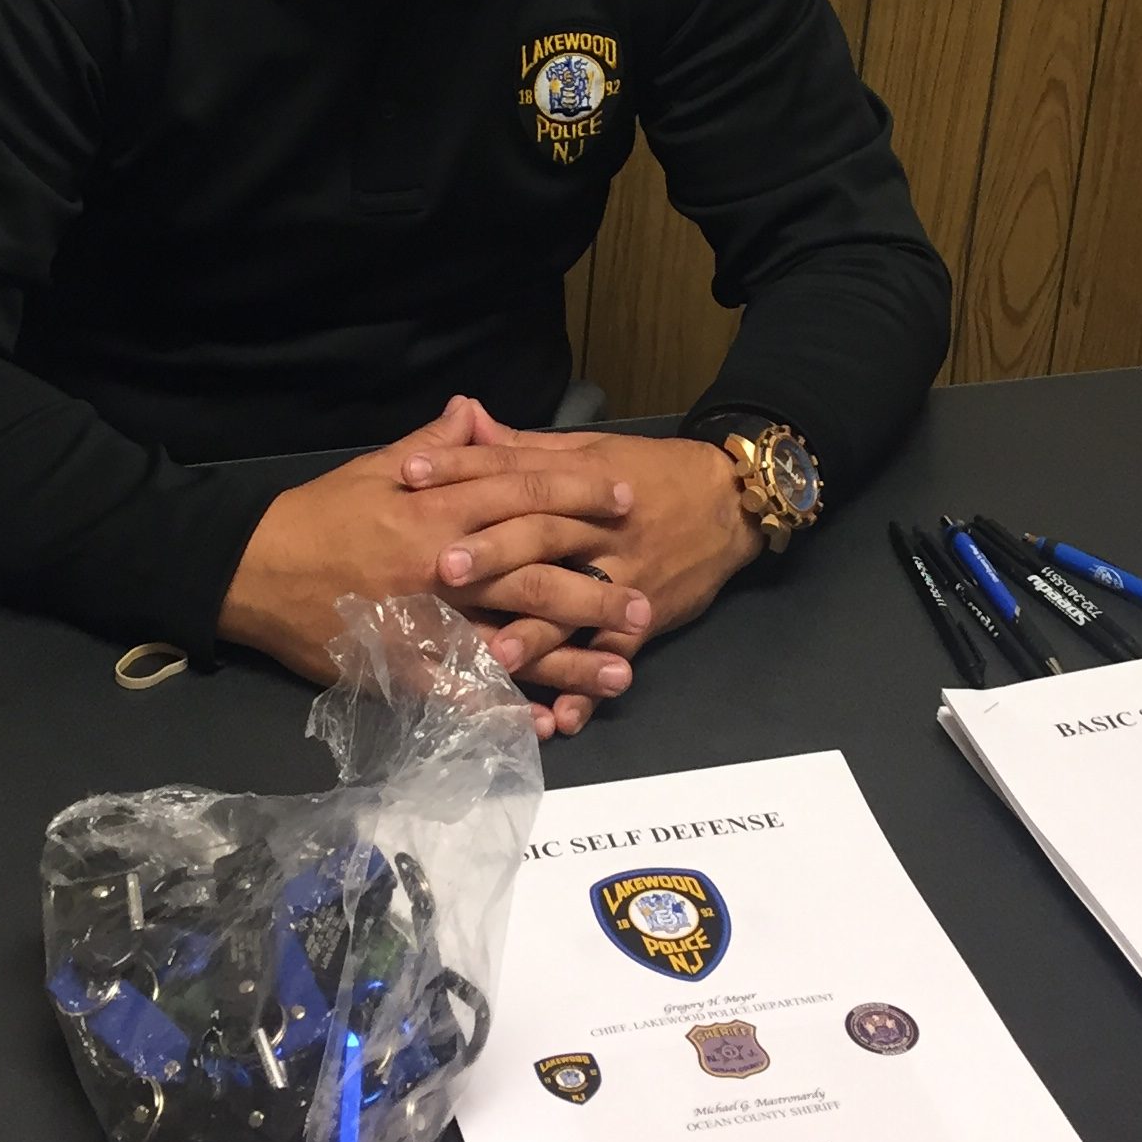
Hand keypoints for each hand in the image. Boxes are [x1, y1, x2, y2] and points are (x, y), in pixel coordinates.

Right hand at [216, 397, 653, 738]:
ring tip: (621, 674)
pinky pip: (463, 693)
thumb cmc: (319, 513)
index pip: (524, 494)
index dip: (578, 495)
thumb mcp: (376, 465)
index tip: (626, 501)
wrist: (253, 569)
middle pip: (533, 574)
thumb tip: (476, 412)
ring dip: (569, 661)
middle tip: (644, 605)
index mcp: (439, 507)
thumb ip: (436, 445)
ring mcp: (424, 620)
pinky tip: (547, 724)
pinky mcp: (401, 666)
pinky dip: (506, 710)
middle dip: (594, 590)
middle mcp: (442, 563)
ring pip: (510, 641)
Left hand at [398, 407, 765, 707]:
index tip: (410, 477)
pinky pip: (614, 655)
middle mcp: (600, 527)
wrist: (732, 503)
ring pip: (575, 605)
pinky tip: (561, 717)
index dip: (462, 470)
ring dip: (536, 632)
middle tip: (444, 568)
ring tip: (495, 653)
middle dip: (493, 552)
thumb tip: (468, 424)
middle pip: (541, 535)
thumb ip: (526, 448)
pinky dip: (590, 688)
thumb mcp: (591, 448)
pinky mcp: (645, 618)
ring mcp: (624, 575)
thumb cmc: (653, 470)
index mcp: (579, 477)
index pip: (513, 471)